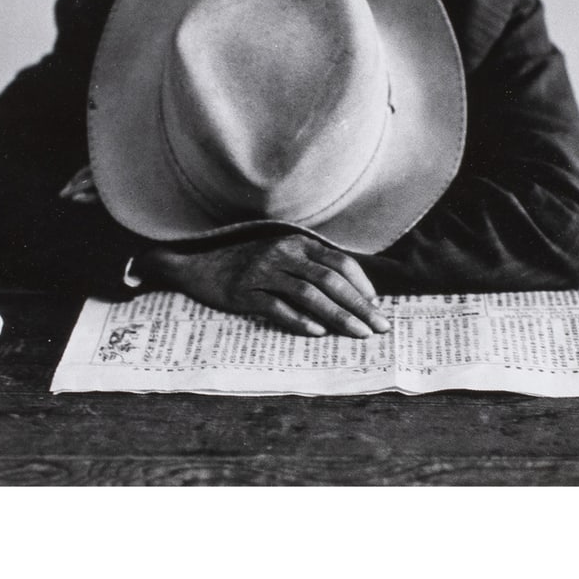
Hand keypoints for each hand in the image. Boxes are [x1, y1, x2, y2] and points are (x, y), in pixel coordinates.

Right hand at [141, 233, 389, 338]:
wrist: (199, 265)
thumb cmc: (248, 264)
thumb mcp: (282, 257)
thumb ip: (311, 268)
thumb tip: (351, 295)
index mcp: (297, 244)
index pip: (339, 262)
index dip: (361, 284)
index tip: (376, 305)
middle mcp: (282, 254)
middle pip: (330, 280)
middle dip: (359, 305)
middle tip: (379, 326)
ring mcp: (263, 272)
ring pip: (309, 295)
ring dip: (338, 316)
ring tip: (357, 334)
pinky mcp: (244, 292)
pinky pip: (277, 308)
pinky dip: (300, 321)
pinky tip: (317, 333)